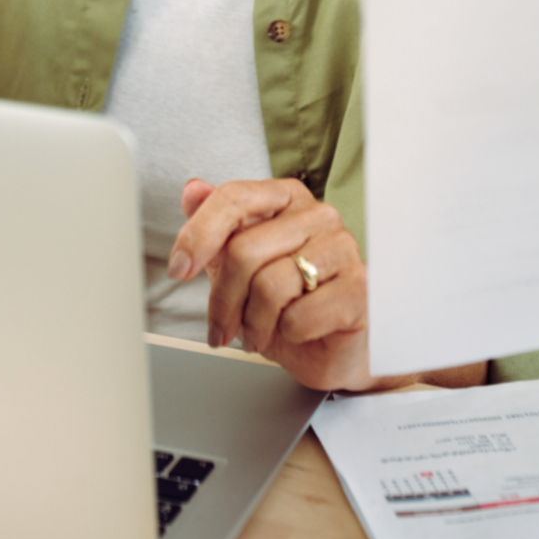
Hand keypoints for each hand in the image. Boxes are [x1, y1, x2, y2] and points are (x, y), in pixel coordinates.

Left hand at [165, 177, 386, 391]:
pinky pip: (299, 316)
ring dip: (253, 324)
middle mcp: (319, 216)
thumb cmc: (289, 304)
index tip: (179, 268)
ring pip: (269, 285)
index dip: (198, 234)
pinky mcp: (359, 289)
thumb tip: (193, 189)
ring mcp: (343, 249)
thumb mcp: (240, 267)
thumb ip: (217, 227)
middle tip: (222, 328)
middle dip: (222, 301)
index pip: (234, 198)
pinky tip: (295, 334)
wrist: (332, 349)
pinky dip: (286, 335)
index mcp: (288, 199)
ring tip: (259, 334)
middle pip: (244, 250)